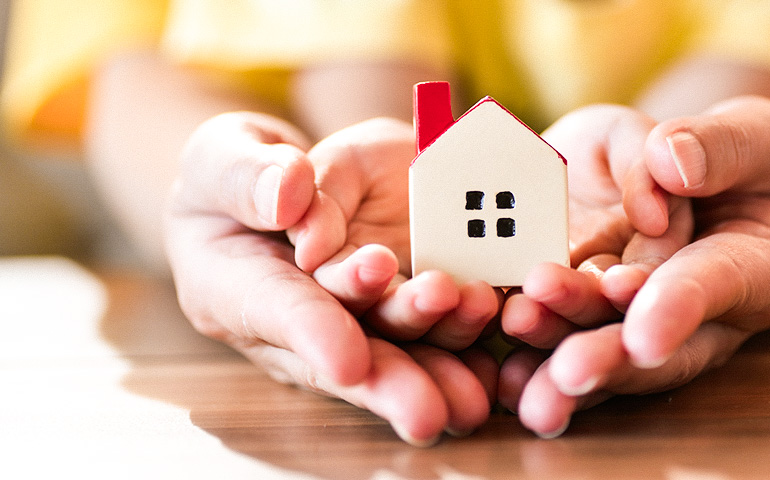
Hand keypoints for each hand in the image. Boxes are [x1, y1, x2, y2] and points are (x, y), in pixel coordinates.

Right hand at [165, 113, 495, 444]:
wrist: (279, 190)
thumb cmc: (236, 178)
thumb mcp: (221, 159)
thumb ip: (245, 176)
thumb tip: (290, 198)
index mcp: (239, 289)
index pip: (277, 312)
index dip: (314, 335)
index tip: (348, 361)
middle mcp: (304, 320)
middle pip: (349, 356)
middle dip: (392, 381)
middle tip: (428, 410)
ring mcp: (357, 317)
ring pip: (400, 345)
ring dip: (442, 351)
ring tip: (478, 323)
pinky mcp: (399, 304)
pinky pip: (437, 329)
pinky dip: (471, 341)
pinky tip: (502, 354)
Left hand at [502, 97, 769, 436]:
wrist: (700, 182)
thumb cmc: (738, 160)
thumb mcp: (751, 134)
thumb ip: (720, 146)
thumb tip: (670, 164)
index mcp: (759, 269)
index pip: (718, 286)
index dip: (680, 308)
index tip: (646, 335)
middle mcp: (700, 316)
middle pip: (654, 346)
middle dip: (608, 356)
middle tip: (568, 369)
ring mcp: (639, 321)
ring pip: (601, 348)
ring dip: (556, 351)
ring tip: (517, 337)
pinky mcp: (591, 314)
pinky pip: (562, 339)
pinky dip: (531, 357)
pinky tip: (499, 371)